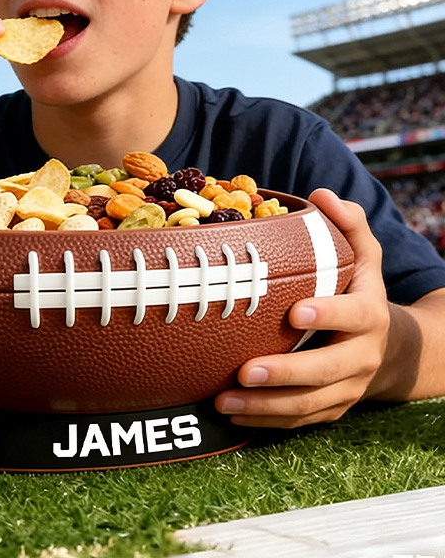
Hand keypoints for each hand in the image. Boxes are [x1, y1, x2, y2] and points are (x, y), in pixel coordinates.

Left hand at [215, 188, 389, 427]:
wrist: (391, 348)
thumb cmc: (361, 291)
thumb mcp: (365, 254)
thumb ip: (348, 223)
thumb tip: (321, 196)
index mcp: (369, 314)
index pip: (354, 315)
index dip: (328, 315)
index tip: (294, 312)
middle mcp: (361, 356)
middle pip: (327, 371)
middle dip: (285, 374)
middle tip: (244, 371)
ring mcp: (347, 388)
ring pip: (309, 405)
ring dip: (266, 406)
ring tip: (225, 401)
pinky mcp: (331, 409)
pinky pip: (300, 421)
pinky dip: (266, 420)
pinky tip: (233, 414)